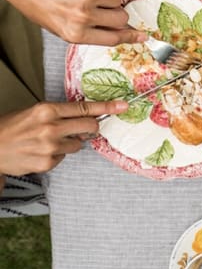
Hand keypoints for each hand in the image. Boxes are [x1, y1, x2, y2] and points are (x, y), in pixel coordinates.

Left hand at [0, 0, 144, 45]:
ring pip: (117, 0)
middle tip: (105, 12)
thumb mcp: (65, 29)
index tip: (143, 36)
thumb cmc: (43, 8)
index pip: (113, 38)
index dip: (131, 36)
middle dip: (118, 15)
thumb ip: (92, 32)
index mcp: (76, 34)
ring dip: (108, 0)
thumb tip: (122, 31)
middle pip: (121, 18)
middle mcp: (82, 17)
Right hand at [0, 100, 126, 175]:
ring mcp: (49, 147)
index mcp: (47, 110)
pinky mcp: (47, 163)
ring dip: (69, 143)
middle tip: (81, 130)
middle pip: (90, 127)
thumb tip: (86, 116)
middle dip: (91, 129)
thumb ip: (60, 113)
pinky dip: (56, 156)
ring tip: (48, 142)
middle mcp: (50, 127)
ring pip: (78, 145)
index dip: (107, 107)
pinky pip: (63, 158)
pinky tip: (40, 152)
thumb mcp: (35, 112)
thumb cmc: (12, 127)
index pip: (85, 108)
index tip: (123, 105)